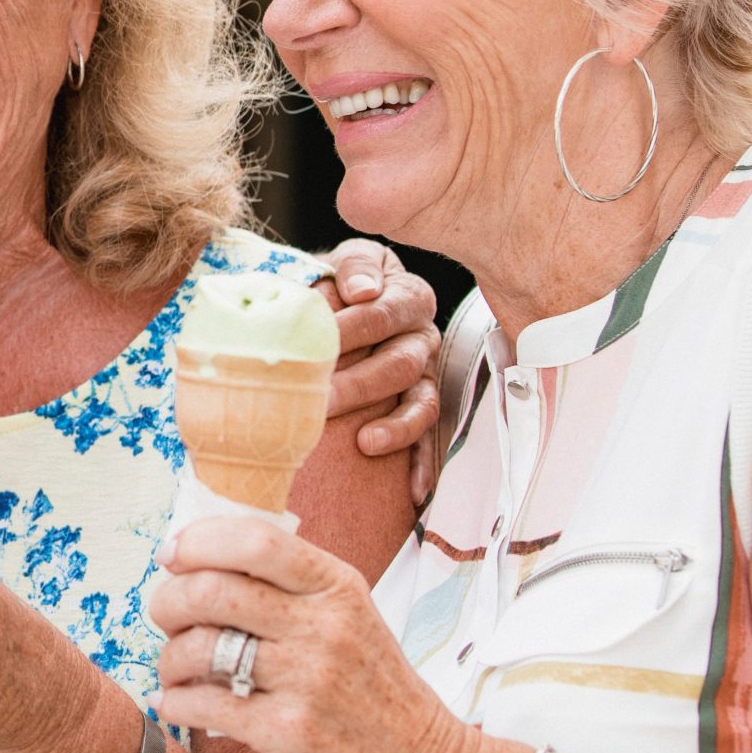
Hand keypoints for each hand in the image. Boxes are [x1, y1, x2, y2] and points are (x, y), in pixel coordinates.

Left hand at [148, 517, 486, 752]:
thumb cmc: (372, 685)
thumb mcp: (348, 614)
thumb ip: (287, 585)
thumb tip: (198, 560)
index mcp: (336, 587)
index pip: (256, 540)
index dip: (199, 541)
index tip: (172, 554)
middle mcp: (323, 626)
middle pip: (213, 591)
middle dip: (168, 601)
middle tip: (164, 615)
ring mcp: (307, 679)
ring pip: (200, 648)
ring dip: (169, 658)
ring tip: (174, 669)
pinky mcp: (289, 731)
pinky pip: (204, 705)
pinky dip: (176, 703)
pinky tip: (178, 704)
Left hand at [316, 238, 441, 491]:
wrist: (344, 297)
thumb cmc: (339, 282)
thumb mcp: (343, 261)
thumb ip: (351, 269)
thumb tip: (361, 291)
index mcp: (406, 294)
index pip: (382, 313)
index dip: (351, 327)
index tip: (319, 342)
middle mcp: (423, 334)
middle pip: (401, 362)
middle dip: (360, 382)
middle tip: (322, 398)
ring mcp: (427, 372)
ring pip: (422, 400)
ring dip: (394, 425)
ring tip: (364, 442)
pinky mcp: (424, 404)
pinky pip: (432, 436)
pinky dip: (423, 463)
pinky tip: (413, 490)